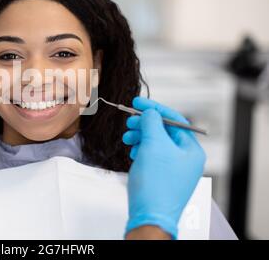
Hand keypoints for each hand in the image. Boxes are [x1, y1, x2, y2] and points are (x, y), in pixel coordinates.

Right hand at [122, 96, 205, 238]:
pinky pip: (152, 156)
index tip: (137, 103)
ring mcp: (174, 169)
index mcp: (191, 150)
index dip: (154, 109)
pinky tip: (133, 153)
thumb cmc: (156, 184)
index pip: (174, 120)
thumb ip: (152, 123)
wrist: (150, 216)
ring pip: (156, 144)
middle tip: (129, 122)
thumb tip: (150, 113)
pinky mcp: (162, 178)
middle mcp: (186, 159)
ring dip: (140, 137)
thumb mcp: (154, 145)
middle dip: (145, 125)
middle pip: (164, 132)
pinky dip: (141, 150)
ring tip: (127, 139)